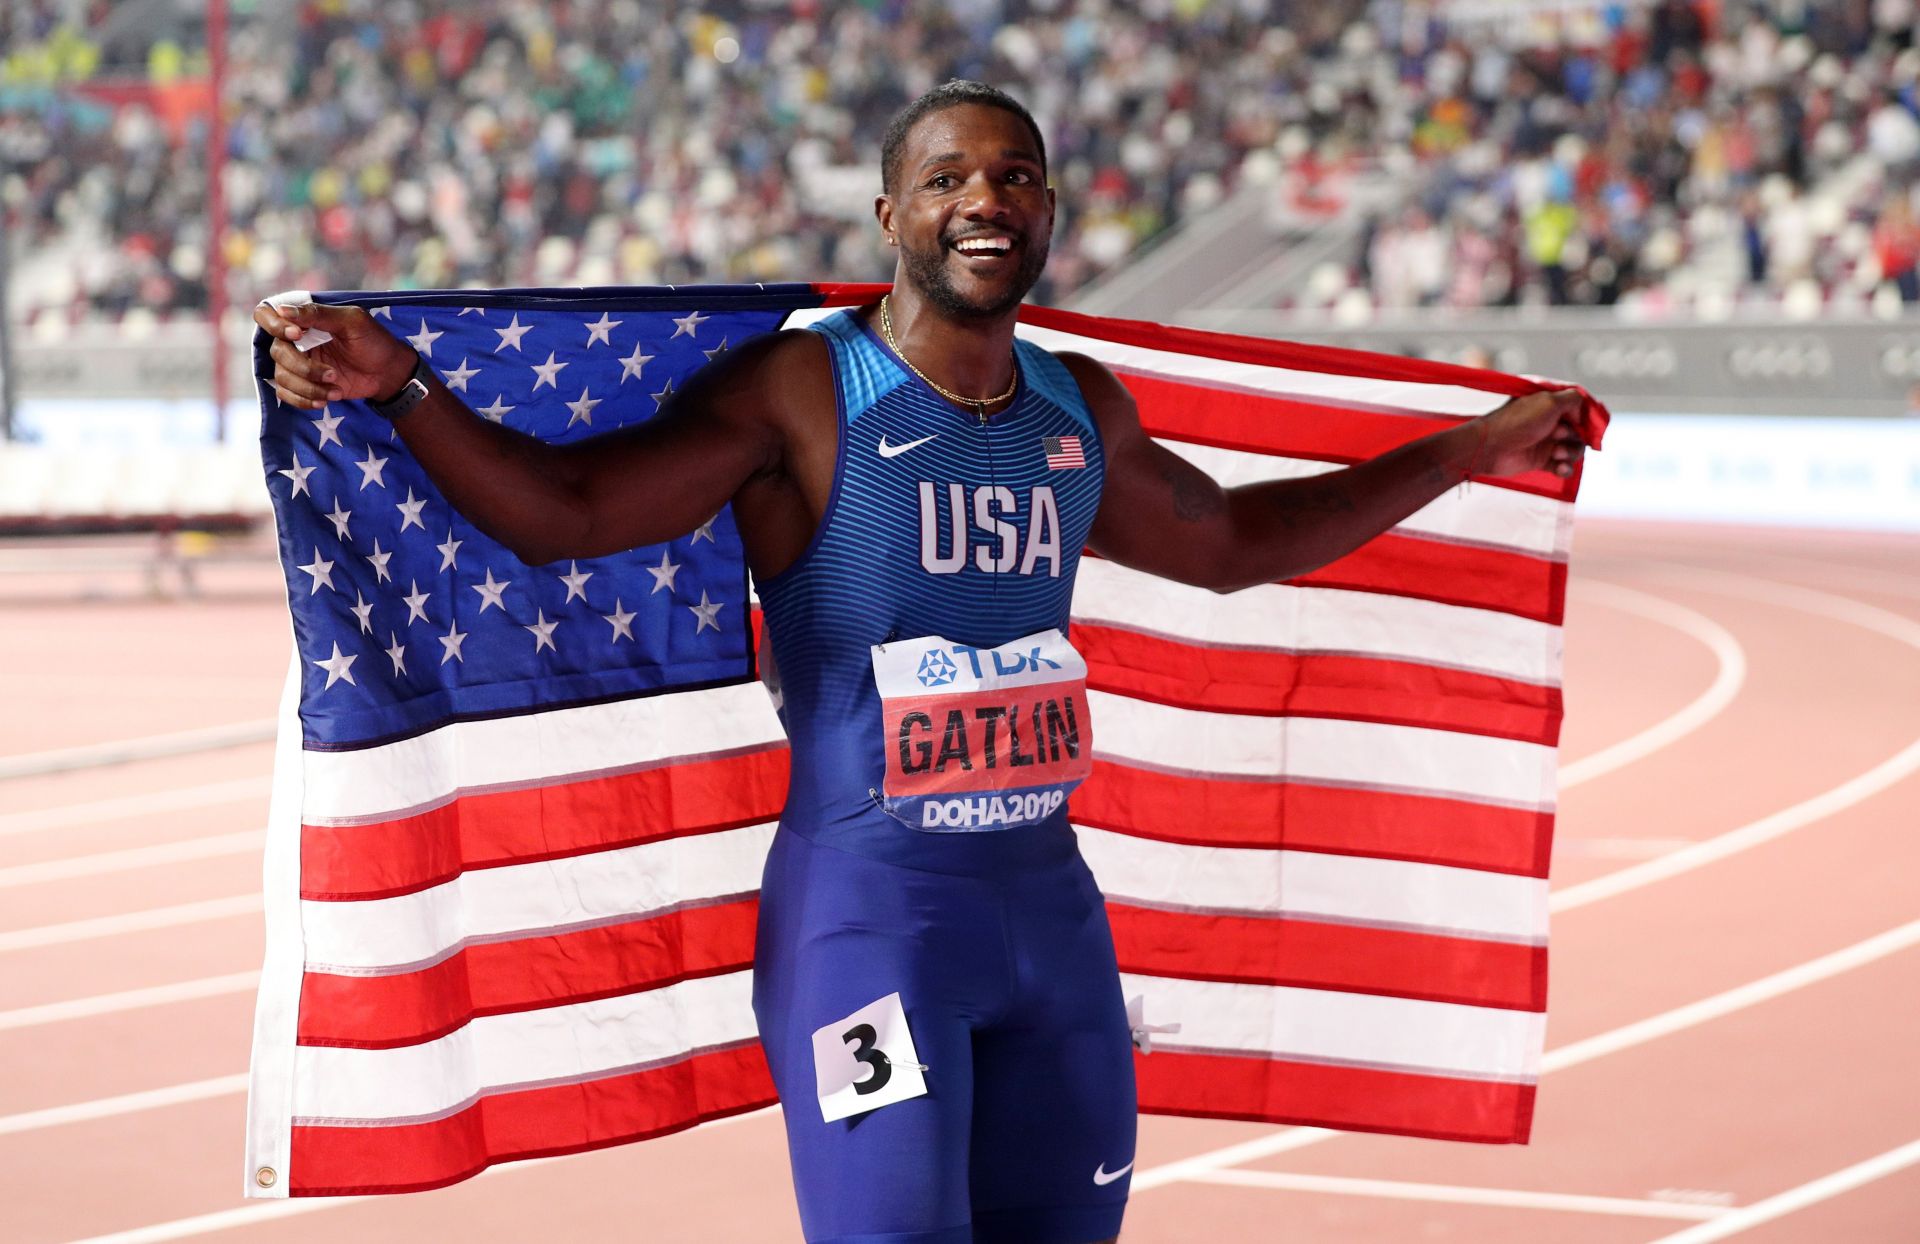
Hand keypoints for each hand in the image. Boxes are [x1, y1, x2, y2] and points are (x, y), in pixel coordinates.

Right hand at [253, 300, 416, 410]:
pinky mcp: (303, 385)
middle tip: (332, 373)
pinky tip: (325, 400)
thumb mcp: (352, 321)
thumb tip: (283, 310)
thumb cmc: (373, 341)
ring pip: (281, 376)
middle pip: (277, 352)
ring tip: (335, 389)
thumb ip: (319, 314)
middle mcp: (294, 341)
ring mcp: (298, 364)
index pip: (266, 315)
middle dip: (303, 367)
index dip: (274, 325)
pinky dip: (303, 400)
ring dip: (308, 387)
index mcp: (303, 319)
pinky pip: (285, 394)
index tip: (297, 334)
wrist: (388, 372)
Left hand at [1473, 388, 1587, 478]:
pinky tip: (1560, 468)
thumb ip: (1573, 399)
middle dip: (1575, 435)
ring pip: (1574, 449)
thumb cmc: (1518, 422)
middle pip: (1580, 431)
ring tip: (1556, 453)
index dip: (1586, 417)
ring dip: (1570, 452)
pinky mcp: (1542, 460)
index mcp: (1550, 404)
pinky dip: (1565, 468)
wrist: (1491, 447)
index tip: (1587, 425)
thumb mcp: (1548, 401)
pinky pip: (1564, 466)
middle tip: (1558, 435)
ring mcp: (1546, 441)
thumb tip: (1585, 408)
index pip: (1579, 408)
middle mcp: (1550, 422)